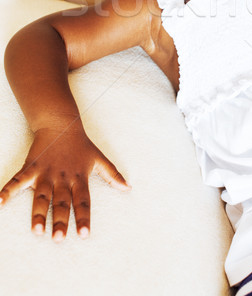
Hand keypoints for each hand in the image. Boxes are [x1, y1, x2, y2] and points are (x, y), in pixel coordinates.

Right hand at [0, 126, 130, 240]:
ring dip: (38, 213)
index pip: (83, 201)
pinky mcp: (31, 167)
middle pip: (61, 203)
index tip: (84, 235)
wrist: (61, 124)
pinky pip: (18, 180)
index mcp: (79, 178)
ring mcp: (46, 173)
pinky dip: (7, 191)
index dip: (83, 218)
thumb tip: (128, 188)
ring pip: (41, 196)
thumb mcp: (98, 158)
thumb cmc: (81, 144)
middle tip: (58, 239)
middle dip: (59, 221)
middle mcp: (63, 178)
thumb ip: (112, 174)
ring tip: (37, 231)